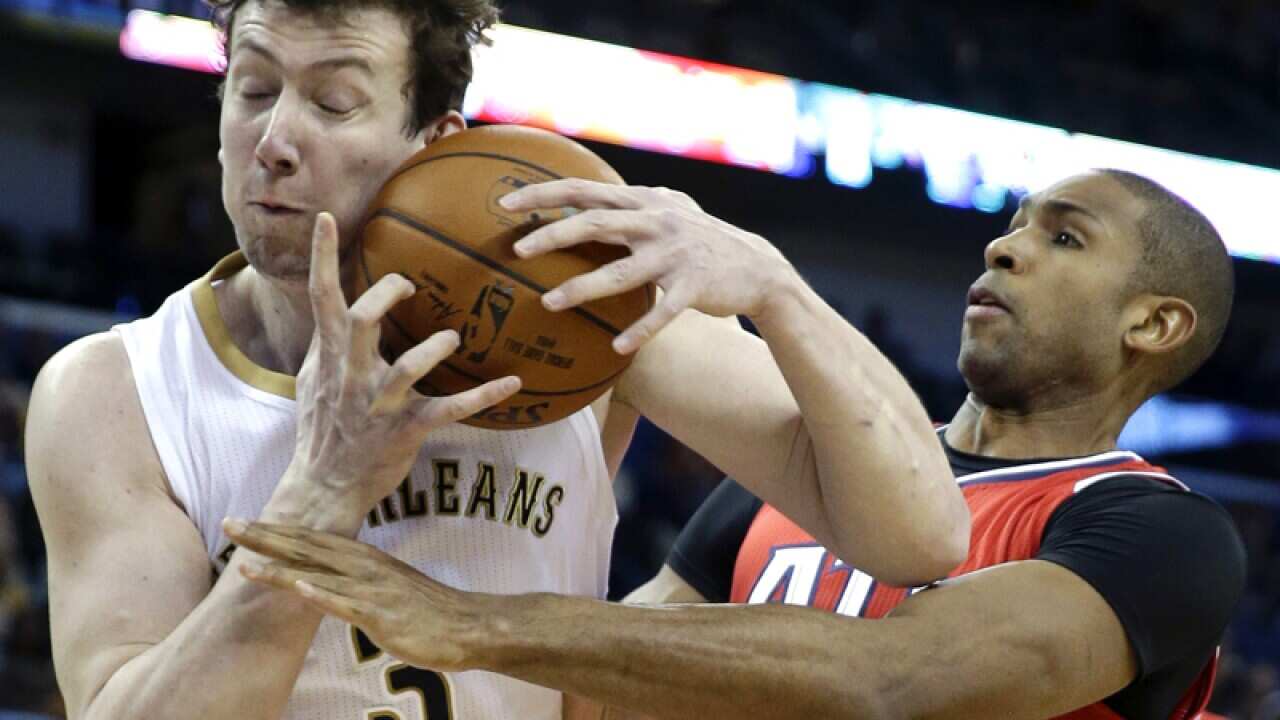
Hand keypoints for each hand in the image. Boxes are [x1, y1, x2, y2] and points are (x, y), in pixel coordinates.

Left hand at [224, 518, 492, 671]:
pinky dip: (323, 595)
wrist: (467, 624)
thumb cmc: (425, 609)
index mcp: (361, 558)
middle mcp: (363, 566)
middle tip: (228, 525)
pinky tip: (299, 589)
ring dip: (281, 568)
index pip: (310, 538)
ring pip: (319, 575)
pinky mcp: (382, 615)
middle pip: (306, 548)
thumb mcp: (385, 584)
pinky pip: (348, 605)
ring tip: (245, 562)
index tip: (240, 521)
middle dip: (265, 537)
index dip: (273, 529)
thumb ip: (355, 577)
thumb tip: (324, 576)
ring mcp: (372, 589)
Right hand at [283, 213, 520, 527]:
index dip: (322, 256)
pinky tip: (513, 382)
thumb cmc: (323, 426)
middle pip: (363, 318)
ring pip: (409, 366)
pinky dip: (484, 395)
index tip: (328, 218)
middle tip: (409, 285)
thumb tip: (336, 303)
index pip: (320, 297)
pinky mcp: (405, 429)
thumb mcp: (314, 377)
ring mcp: (379, 403)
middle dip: (387, 293)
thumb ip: (328, 339)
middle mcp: (351, 374)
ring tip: (453, 337)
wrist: (324, 485)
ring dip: (436, 346)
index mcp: (328, 355)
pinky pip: (450, 408)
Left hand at [500, 180, 795, 353]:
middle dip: (553, 235)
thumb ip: (630, 203)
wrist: (757, 268)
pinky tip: (618, 348)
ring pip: (621, 272)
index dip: (543, 193)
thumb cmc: (703, 241)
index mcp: (643, 202)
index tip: (505, 203)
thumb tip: (585, 195)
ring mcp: (675, 254)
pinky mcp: (693, 286)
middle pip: (595, 223)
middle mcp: (656, 222)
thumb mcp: (669, 210)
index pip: (583, 189)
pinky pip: (661, 312)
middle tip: (518, 250)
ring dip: (582, 287)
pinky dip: (640, 330)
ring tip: (549, 303)